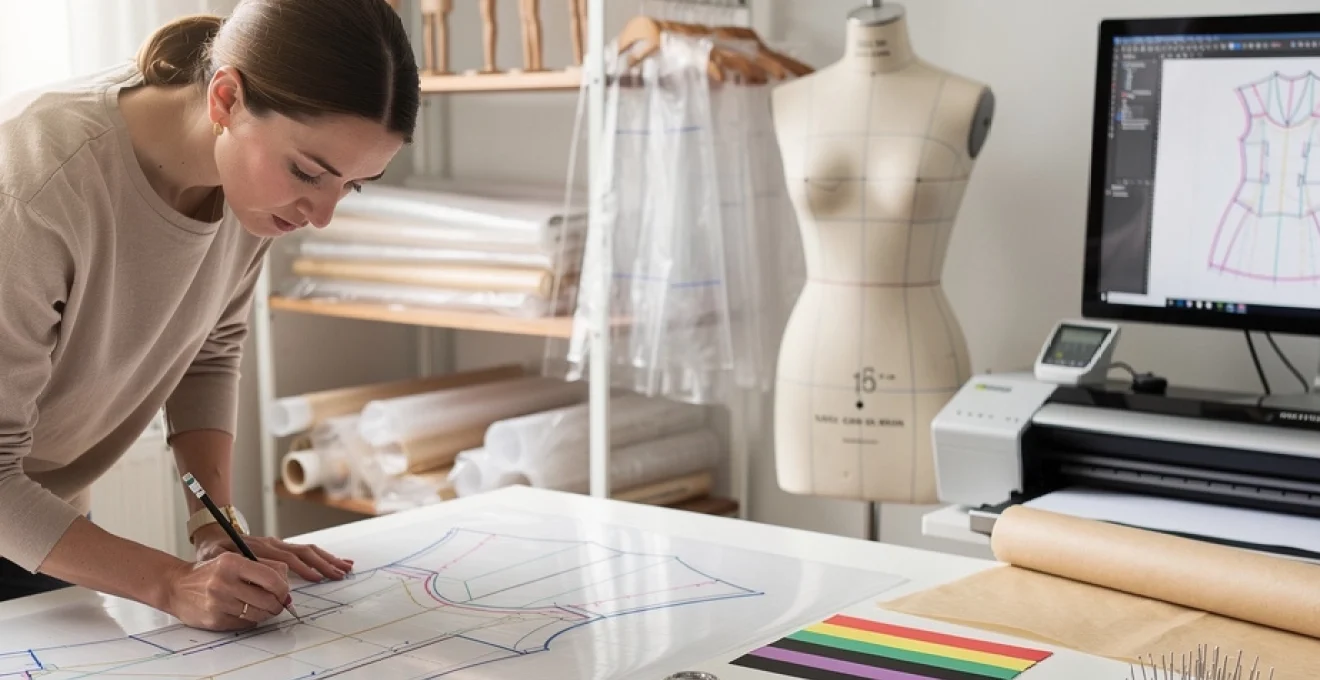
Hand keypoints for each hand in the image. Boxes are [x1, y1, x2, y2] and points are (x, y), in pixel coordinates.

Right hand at [164, 551, 289, 630]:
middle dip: (278, 604)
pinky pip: (245, 624)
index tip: (284, 591)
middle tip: (277, 603)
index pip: (271, 577)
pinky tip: (244, 613)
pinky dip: (250, 621)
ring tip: (261, 608)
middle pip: (268, 599)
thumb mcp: (232, 560)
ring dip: (265, 614)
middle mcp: (224, 582)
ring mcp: (218, 602)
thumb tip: (285, 587)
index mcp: (232, 562)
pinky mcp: (214, 620)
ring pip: (258, 614)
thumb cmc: (208, 573)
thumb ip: (259, 568)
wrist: (175, 586)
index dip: (283, 587)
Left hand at [192, 525, 353, 582]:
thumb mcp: (218, 559)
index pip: (286, 558)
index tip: (317, 579)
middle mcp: (273, 543)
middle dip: (324, 564)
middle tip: (340, 574)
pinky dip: (322, 556)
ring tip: (345, 567)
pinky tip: (335, 561)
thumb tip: (257, 583)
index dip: (303, 569)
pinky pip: (305, 550)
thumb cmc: (212, 550)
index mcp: (260, 547)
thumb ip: (236, 569)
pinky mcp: (280, 546)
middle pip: (304, 552)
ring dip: (327, 559)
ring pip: (308, 550)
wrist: (212, 532)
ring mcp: (278, 543)